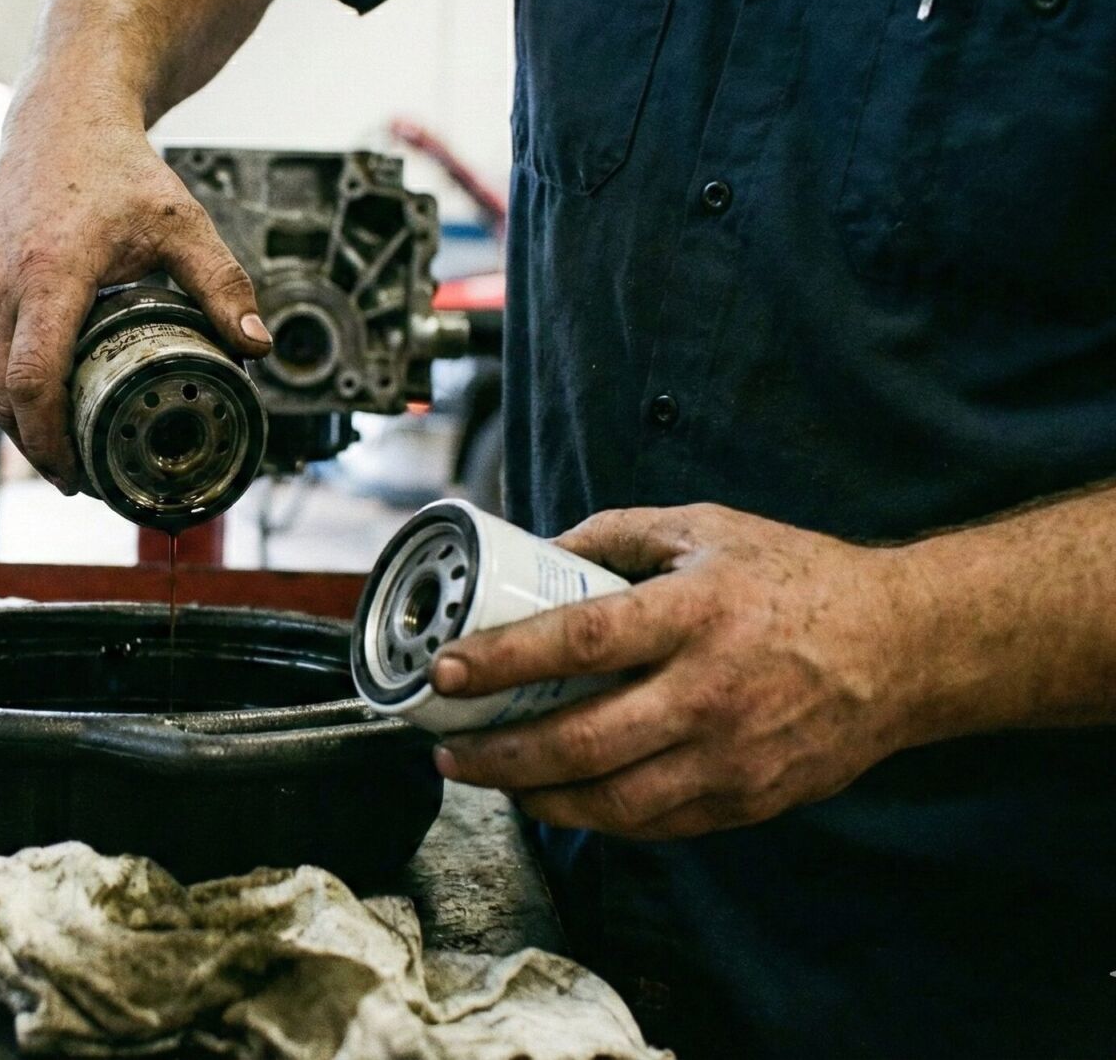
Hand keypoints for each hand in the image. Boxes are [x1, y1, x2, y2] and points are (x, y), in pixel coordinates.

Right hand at [0, 97, 270, 491]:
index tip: (75, 472)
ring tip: (63, 439)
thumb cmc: (114, 166)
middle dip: (38, 443)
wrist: (61, 114)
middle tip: (78, 473)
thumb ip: (223, 286)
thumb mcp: (182, 223)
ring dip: (20, 413)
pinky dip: (5, 376)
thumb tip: (255, 345)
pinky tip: (41, 389)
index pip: (32, 381)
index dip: (49, 440)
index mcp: (49, 271)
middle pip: (3, 394)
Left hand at [430, 503, 931, 838]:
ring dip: (535, 796)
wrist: (908, 649)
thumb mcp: (708, 530)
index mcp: (697, 614)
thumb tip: (537, 548)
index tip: (445, 672)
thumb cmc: (800, 582)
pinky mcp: (749, 800)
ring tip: (492, 779)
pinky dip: (596, 816)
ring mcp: (732, 756)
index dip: (503, 660)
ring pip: (611, 800)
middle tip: (449, 750)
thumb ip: (618, 533)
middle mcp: (711, 692)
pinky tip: (559, 798)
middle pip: (581, 740)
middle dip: (499, 754)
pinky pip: (653, 824)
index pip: (579, 641)